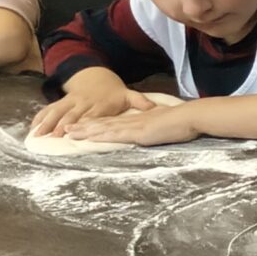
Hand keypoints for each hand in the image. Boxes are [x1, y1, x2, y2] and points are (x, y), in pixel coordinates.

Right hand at [30, 72, 151, 137]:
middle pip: (72, 116)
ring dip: (48, 124)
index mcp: (101, 104)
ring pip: (58, 113)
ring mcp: (71, 102)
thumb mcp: (129, 94)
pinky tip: (33, 128)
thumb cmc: (114, 92)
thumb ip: (141, 101)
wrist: (95, 76)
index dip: (85, 124)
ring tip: (39, 136)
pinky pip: (49, 109)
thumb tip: (156, 108)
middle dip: (62, 127)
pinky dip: (40, 118)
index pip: (93, 116)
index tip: (78, 133)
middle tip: (54, 139)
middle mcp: (84, 103)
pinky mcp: (62, 102)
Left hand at [70, 100, 203, 147]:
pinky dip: (99, 136)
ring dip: (86, 132)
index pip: (113, 122)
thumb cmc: (183, 122)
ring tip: (69, 134)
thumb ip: (157, 127)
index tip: (82, 126)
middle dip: (83, 127)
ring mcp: (133, 126)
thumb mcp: (167, 124)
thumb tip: (156, 129)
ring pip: (104, 129)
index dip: (96, 124)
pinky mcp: (138, 133)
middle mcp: (132, 122)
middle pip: (103, 124)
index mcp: (138, 120)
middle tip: (65, 130)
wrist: (190, 116)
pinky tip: (89, 139)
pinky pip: (115, 135)